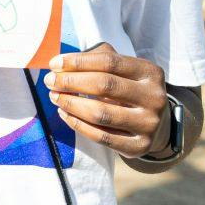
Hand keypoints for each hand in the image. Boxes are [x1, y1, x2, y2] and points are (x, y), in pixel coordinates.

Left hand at [44, 43, 168, 157]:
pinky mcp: (140, 146)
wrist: (155, 122)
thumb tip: (61, 64)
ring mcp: (149, 123)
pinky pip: (101, 136)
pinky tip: (64, 114)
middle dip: (71, 82)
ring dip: (71, 104)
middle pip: (105, 85)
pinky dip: (77, 125)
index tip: (54, 64)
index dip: (78, 62)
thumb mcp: (121, 69)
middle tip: (50, 81)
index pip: (109, 62)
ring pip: (101, 113)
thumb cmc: (127, 88)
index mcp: (149, 72)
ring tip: (55, 97)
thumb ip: (96, 59)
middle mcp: (155, 97)